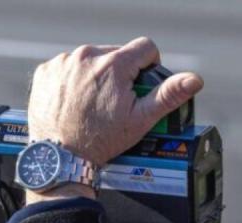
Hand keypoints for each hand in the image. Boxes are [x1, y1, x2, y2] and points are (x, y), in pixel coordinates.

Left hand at [26, 37, 203, 202]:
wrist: (61, 156)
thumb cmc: (102, 140)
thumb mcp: (141, 119)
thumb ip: (168, 95)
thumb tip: (194, 80)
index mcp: (114, 64)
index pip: (145, 47)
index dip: (150, 65)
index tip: (142, 84)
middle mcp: (87, 56)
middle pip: (117, 53)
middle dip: (122, 73)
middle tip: (118, 101)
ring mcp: (64, 63)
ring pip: (92, 59)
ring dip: (98, 75)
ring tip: (96, 103)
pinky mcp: (47, 71)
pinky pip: (68, 66)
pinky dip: (74, 79)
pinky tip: (76, 101)